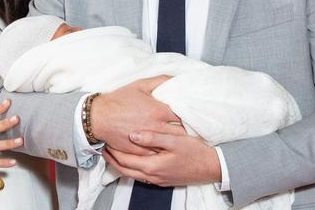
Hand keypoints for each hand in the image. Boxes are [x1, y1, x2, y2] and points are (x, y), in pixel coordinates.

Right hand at [90, 76, 185, 154]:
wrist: (99, 117)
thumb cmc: (119, 100)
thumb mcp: (140, 85)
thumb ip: (160, 80)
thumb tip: (176, 78)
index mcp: (158, 111)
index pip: (184, 116)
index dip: (191, 116)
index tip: (194, 115)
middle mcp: (156, 127)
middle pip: (181, 132)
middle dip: (187, 130)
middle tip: (193, 129)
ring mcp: (149, 141)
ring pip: (171, 145)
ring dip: (177, 142)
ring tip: (183, 140)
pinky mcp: (141, 151)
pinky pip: (158, 154)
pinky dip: (164, 151)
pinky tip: (167, 149)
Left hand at [103, 131, 220, 185]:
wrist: (212, 167)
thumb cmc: (195, 152)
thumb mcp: (175, 140)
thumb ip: (153, 137)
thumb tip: (133, 135)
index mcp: (153, 165)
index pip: (124, 160)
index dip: (113, 150)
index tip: (105, 139)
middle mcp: (152, 176)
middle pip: (124, 169)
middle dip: (112, 159)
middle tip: (103, 146)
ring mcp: (157, 180)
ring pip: (131, 174)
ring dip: (120, 164)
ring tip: (113, 152)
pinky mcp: (162, 180)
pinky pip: (140, 175)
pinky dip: (131, 167)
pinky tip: (131, 158)